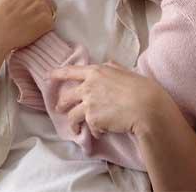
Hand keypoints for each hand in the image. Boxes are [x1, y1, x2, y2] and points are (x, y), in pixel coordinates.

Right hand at [0, 0, 55, 57]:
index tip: (33, 7)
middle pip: (48, 0)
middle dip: (43, 8)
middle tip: (33, 19)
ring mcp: (41, 8)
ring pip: (52, 10)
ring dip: (45, 16)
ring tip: (34, 25)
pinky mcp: (46, 21)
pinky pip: (52, 22)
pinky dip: (46, 27)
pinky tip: (35, 32)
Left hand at [50, 62, 175, 139]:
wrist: (147, 108)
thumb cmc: (142, 89)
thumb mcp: (127, 72)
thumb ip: (113, 68)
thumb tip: (107, 63)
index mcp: (97, 72)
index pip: (71, 71)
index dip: (57, 74)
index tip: (48, 76)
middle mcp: (88, 87)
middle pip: (66, 97)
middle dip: (61, 104)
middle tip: (59, 108)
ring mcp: (88, 104)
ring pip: (72, 116)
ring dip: (73, 124)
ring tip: (76, 129)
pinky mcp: (92, 120)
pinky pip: (89, 127)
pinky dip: (95, 130)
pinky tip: (102, 132)